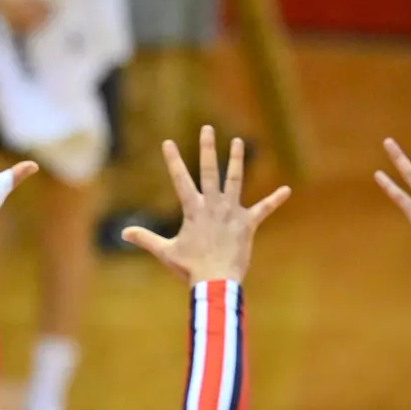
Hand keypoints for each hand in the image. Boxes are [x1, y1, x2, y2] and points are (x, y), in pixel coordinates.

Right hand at [123, 126, 289, 283]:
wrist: (215, 281)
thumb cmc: (189, 267)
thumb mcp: (165, 251)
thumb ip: (145, 238)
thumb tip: (123, 233)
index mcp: (193, 210)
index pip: (180, 179)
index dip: (173, 160)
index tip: (168, 142)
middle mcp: (213, 205)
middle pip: (210, 170)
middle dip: (208, 148)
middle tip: (207, 128)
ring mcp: (232, 213)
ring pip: (235, 180)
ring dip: (237, 160)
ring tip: (239, 141)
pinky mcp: (248, 224)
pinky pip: (264, 209)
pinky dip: (275, 200)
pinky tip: (286, 190)